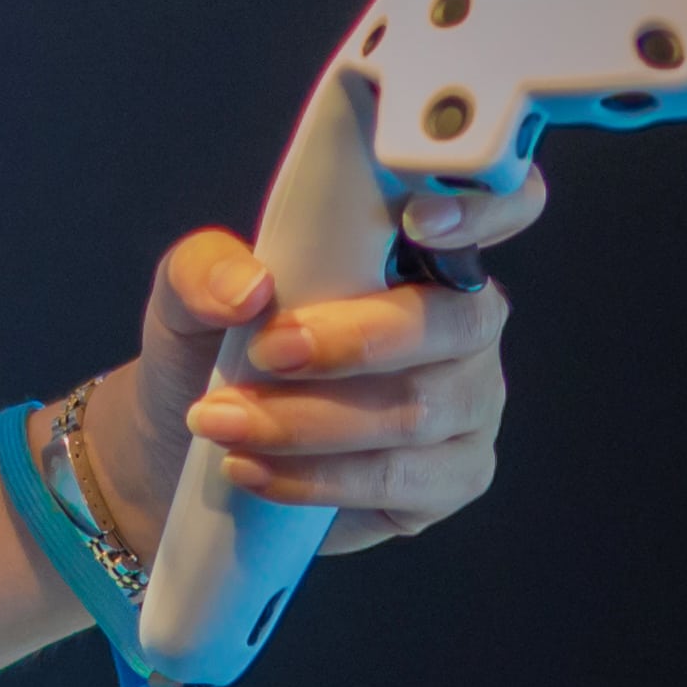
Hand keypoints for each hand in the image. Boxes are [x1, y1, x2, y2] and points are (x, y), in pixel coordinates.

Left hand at [78, 171, 545, 558]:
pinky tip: (254, 468)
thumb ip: (207, 271)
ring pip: (418, 412)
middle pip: (455, 324)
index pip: (498, 206)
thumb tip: (250, 290)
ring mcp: (468, 405)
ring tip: (226, 422)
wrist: (196, 442)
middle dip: (354, 341)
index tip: (417, 220)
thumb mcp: (188, 294)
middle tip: (264, 353)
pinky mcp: (452, 478)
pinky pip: (399, 481)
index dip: (480, 206)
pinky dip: (318, 477)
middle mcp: (463, 323)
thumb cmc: (217, 346)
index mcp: (419, 251)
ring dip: (310, 420)